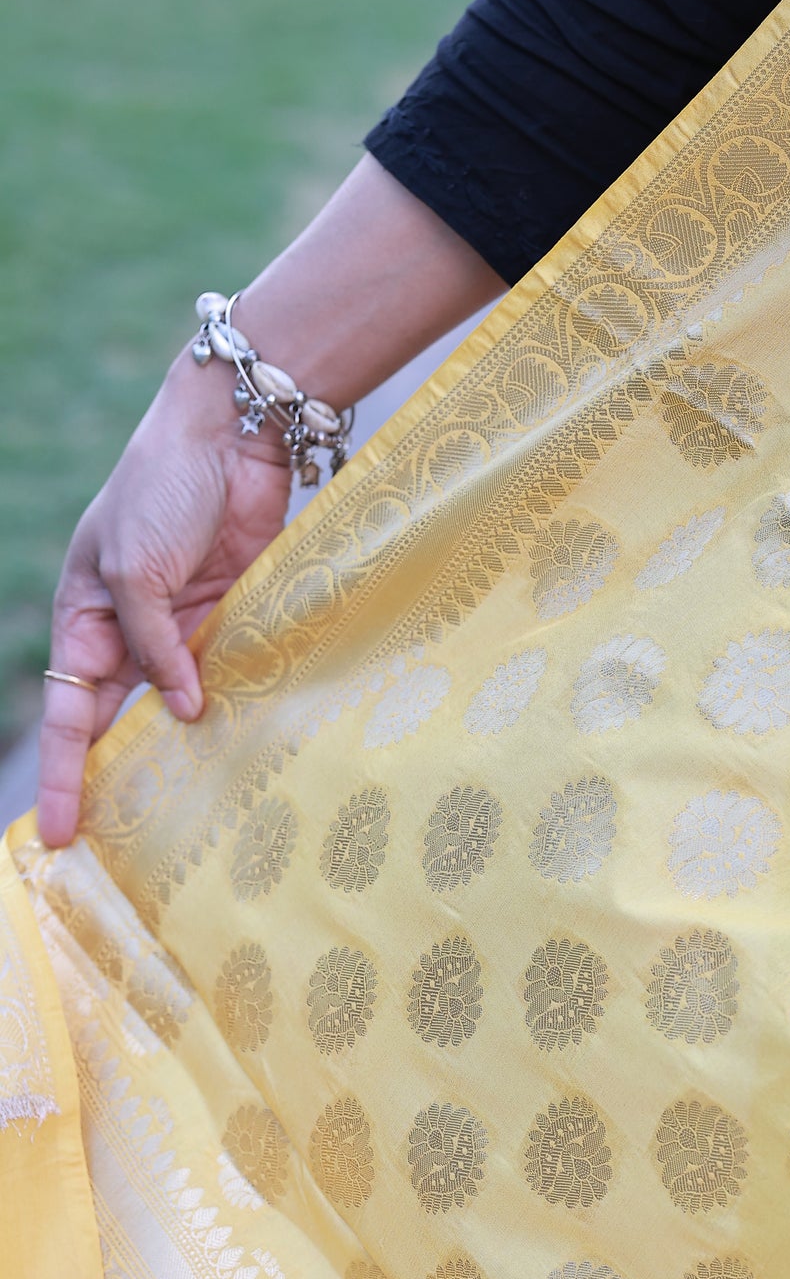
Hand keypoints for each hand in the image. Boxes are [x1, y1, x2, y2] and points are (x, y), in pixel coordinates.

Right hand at [35, 154, 503, 850]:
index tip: (55, 833)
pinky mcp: (238, 611)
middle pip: (119, 718)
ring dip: (183, 749)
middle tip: (118, 849)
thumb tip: (180, 712)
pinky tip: (244, 747)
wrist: (233, 430)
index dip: (64, 770)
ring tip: (187, 818)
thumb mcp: (136, 569)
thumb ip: (156, 645)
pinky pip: (231, 669)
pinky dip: (234, 704)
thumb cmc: (162, 486)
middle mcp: (133, 627)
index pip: (69, 708)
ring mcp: (188, 623)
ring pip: (179, 702)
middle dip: (115, 777)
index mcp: (86, 613)